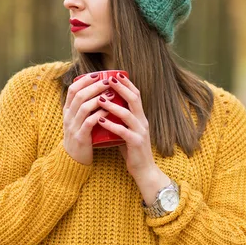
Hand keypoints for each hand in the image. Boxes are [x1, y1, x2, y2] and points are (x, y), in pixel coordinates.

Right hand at [62, 73, 112, 164]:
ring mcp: (73, 127)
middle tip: (108, 81)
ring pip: (83, 107)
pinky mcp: (80, 138)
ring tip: (111, 93)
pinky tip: (108, 110)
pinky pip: (89, 123)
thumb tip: (101, 90)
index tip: (97, 74)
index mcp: (68, 111)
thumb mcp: (78, 120)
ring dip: (98, 98)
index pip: (72, 90)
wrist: (73, 160)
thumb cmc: (81, 136)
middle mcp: (68, 117)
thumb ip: (85, 107)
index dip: (84, 80)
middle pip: (79, 96)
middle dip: (94, 86)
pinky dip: (99, 114)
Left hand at [97, 74, 170, 203]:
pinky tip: (101, 120)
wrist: (144, 170)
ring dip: (113, 105)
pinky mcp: (136, 143)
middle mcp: (143, 121)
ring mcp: (140, 132)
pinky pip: (123, 131)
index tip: (115, 74)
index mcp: (140, 117)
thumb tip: (104, 108)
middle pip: (134, 99)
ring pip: (128, 114)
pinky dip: (111, 124)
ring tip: (100, 99)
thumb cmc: (132, 150)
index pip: (136, 95)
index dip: (126, 84)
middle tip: (108, 79)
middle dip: (121, 88)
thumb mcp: (127, 131)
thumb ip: (119, 120)